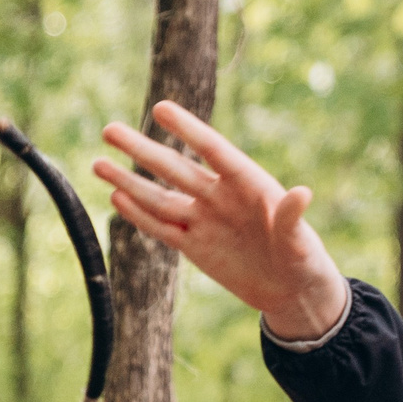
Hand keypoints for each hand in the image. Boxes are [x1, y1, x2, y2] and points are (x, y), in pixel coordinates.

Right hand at [91, 101, 350, 340]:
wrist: (293, 293)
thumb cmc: (304, 261)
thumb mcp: (301, 242)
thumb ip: (293, 218)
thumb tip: (302, 194)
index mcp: (249, 185)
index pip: (213, 151)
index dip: (188, 131)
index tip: (160, 109)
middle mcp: (221, 197)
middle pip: (175, 169)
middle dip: (142, 150)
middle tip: (109, 130)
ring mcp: (204, 221)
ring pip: (160, 197)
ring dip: (129, 182)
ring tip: (97, 163)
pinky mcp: (194, 247)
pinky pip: (162, 228)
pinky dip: (140, 215)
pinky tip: (116, 197)